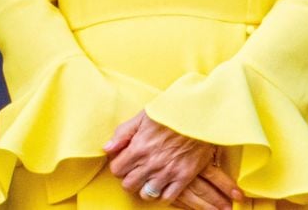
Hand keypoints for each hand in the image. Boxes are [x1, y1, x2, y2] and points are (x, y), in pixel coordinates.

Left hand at [104, 111, 243, 207]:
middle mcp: (151, 163)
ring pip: (146, 194)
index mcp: (139, 147)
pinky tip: (165, 181)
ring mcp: (167, 172)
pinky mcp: (183, 177)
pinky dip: (164, 192)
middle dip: (130, 177)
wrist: (200, 112)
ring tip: (151, 176)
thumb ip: (123, 132)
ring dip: (145, 187)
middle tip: (138, 168)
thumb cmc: (171, 110)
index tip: (126, 160)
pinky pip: (167, 197)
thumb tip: (107, 149)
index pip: (116, 169)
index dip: (119, 165)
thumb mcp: (143, 115)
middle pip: (129, 185)